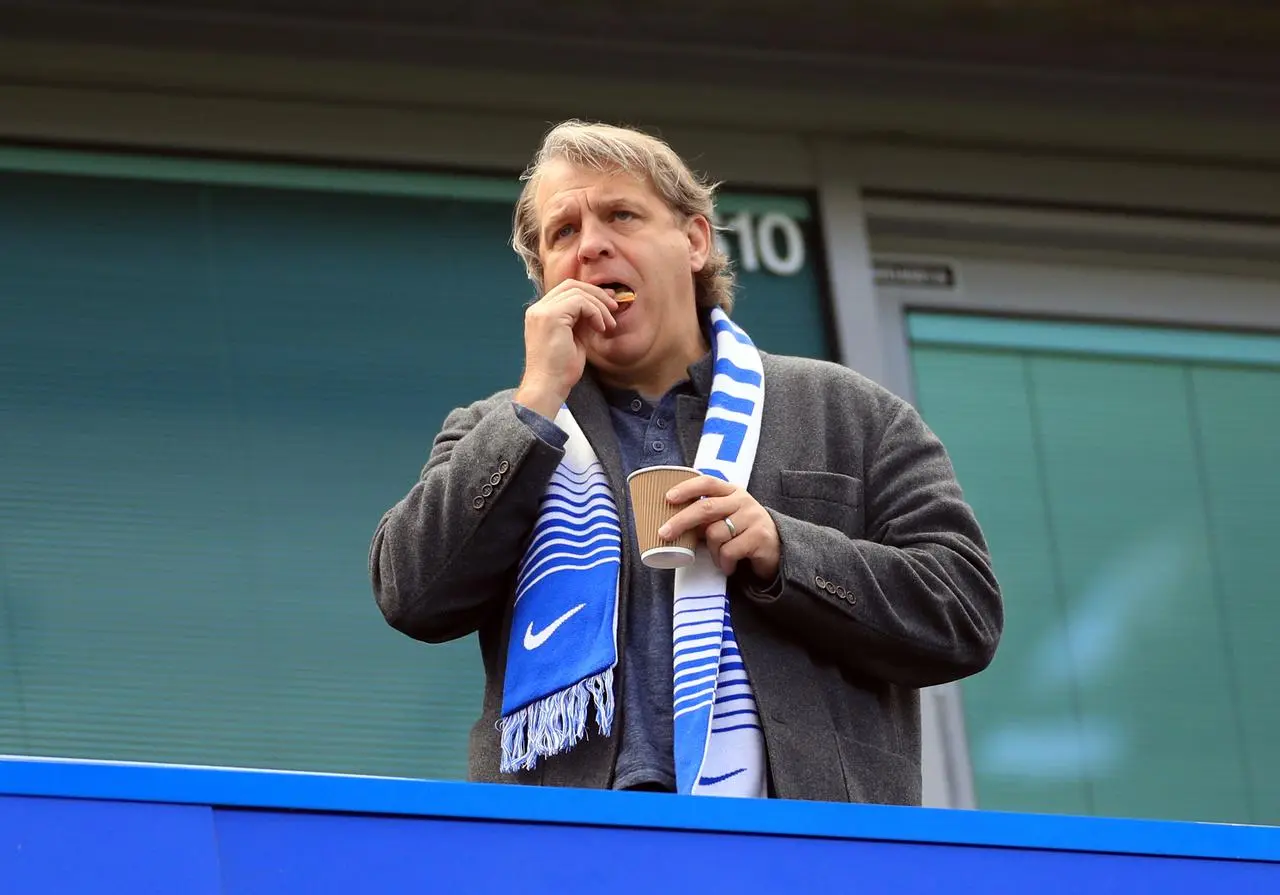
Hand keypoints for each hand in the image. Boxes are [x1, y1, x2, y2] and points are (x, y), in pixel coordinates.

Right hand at [515, 280, 618, 418]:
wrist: (548, 386)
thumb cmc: (560, 370)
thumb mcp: (575, 339)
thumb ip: (581, 321)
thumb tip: (598, 306)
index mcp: (541, 314)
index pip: (566, 290)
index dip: (590, 293)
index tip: (608, 303)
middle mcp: (538, 309)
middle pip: (571, 285)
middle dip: (597, 294)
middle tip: (614, 307)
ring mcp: (542, 311)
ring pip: (577, 292)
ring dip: (599, 306)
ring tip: (609, 325)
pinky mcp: (550, 317)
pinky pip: (580, 302)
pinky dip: (595, 312)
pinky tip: (600, 328)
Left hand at [658, 476, 779, 579]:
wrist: (776, 549)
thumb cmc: (742, 533)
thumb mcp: (724, 519)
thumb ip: (704, 517)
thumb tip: (672, 523)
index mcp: (731, 491)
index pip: (707, 483)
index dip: (686, 488)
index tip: (668, 497)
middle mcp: (742, 500)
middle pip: (706, 508)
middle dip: (681, 521)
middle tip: (664, 533)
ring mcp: (752, 517)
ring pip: (716, 534)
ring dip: (712, 551)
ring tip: (718, 558)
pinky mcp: (759, 536)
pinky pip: (729, 551)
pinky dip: (724, 562)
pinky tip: (729, 565)